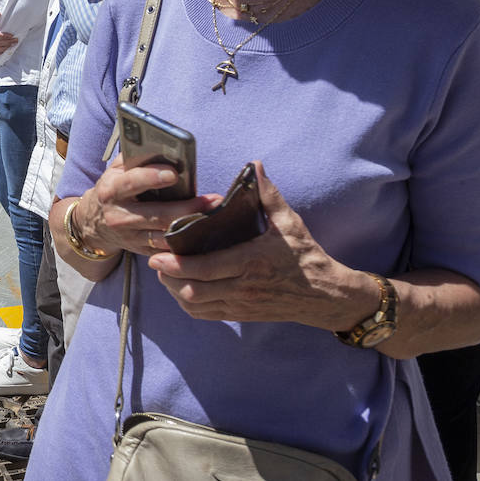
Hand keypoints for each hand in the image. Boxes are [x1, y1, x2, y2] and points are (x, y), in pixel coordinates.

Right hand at [71, 157, 219, 256]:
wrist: (92, 224)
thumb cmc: (111, 191)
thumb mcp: (114, 172)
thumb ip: (133, 158)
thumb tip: (160, 146)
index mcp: (111, 191)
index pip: (131, 182)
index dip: (152, 177)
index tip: (174, 173)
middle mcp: (119, 216)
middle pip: (157, 215)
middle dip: (186, 208)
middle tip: (212, 200)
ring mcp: (130, 237)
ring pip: (165, 236)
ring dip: (191, 227)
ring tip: (214, 216)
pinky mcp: (141, 251)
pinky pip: (167, 250)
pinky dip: (186, 244)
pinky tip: (204, 234)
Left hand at [146, 162, 373, 328]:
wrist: (325, 295)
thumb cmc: (305, 255)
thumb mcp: (289, 222)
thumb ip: (268, 193)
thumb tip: (254, 164)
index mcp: (250, 262)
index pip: (205, 268)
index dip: (177, 264)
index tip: (157, 253)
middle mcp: (243, 287)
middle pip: (193, 290)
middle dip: (168, 277)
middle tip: (153, 261)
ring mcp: (241, 305)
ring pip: (196, 305)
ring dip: (175, 291)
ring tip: (164, 273)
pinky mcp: (241, 316)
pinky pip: (207, 315)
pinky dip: (189, 305)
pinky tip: (181, 290)